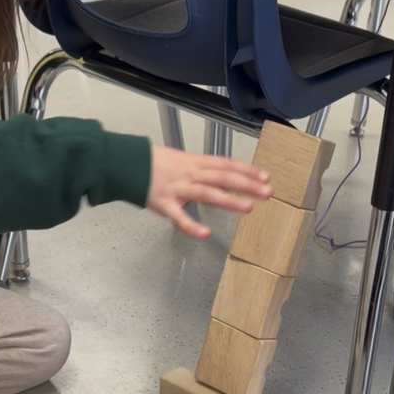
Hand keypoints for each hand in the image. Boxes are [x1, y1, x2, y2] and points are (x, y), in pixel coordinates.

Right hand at [146, 145, 271, 237]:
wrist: (127, 164)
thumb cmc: (154, 163)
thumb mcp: (182, 159)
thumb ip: (202, 168)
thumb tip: (223, 174)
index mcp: (195, 163)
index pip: (226, 164)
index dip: (247, 170)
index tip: (265, 177)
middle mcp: (190, 174)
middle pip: (222, 177)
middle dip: (246, 184)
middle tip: (266, 191)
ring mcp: (177, 189)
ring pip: (206, 193)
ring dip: (228, 200)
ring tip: (248, 207)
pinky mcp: (164, 204)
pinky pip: (178, 217)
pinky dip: (191, 225)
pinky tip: (205, 234)